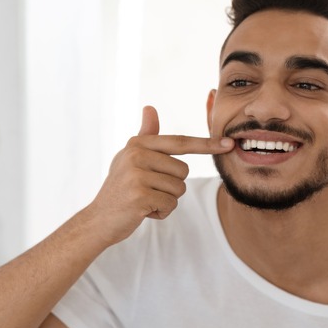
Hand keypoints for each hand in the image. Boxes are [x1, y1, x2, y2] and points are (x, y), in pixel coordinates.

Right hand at [87, 105, 233, 245]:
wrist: (98, 220)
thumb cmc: (119, 189)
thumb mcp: (129, 158)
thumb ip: (145, 136)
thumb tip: (150, 107)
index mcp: (137, 144)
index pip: (179, 142)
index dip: (206, 144)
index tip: (229, 143)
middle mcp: (136, 156)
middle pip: (183, 171)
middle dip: (172, 186)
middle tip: (147, 190)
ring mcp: (137, 175)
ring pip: (179, 189)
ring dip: (166, 200)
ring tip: (144, 200)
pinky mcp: (140, 196)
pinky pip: (170, 204)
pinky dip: (161, 212)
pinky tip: (143, 211)